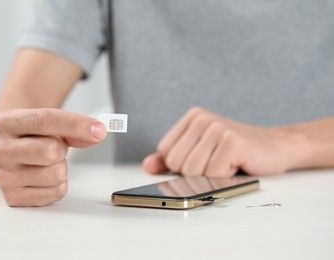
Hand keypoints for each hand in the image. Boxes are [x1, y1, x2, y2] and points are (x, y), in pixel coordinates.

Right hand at [0, 108, 106, 206]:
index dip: (75, 125)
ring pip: (56, 174)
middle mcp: (0, 150)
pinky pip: (56, 193)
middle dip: (62, 149)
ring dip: (61, 167)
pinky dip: (59, 185)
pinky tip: (45, 176)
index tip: (99, 129)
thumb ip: (73, 127)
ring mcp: (4, 176)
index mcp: (5, 122)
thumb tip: (97, 133)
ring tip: (47, 162)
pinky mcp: (13, 197)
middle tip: (55, 147)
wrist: (5, 148)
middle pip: (50, 151)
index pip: (44, 120)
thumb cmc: (30, 134)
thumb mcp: (47, 121)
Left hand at [142, 107, 291, 176]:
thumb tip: (147, 165)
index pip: (165, 153)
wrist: (275, 147)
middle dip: (195, 173)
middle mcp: (203, 119)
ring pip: (192, 172)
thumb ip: (171, 159)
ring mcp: (217, 128)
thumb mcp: (199, 152)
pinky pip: (212, 175)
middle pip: (176, 163)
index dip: (181, 165)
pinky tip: (236, 164)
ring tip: (226, 163)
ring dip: (210, 176)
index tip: (202, 159)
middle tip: (216, 162)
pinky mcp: (231, 142)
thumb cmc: (235, 151)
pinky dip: (224, 177)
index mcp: (192, 117)